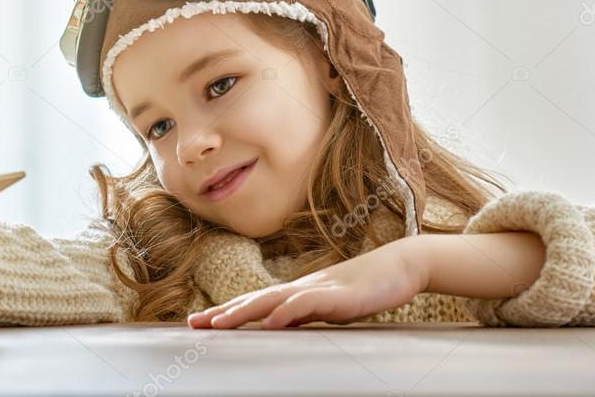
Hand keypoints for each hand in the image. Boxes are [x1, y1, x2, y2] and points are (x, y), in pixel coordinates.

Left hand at [187, 237, 426, 329]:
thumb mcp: (329, 310)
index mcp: (296, 294)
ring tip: (219, 323)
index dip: (226, 313)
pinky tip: (270, 321)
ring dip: (243, 311)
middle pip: (253, 300)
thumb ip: (305, 317)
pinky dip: (286, 312)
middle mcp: (300, 289)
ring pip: (272, 299)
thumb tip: (279, 328)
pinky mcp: (338, 295)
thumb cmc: (366, 289)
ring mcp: (318, 290)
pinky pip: (306, 303)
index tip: (198, 323)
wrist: (400, 267)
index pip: (254, 304)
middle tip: (193, 324)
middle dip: (222, 313)